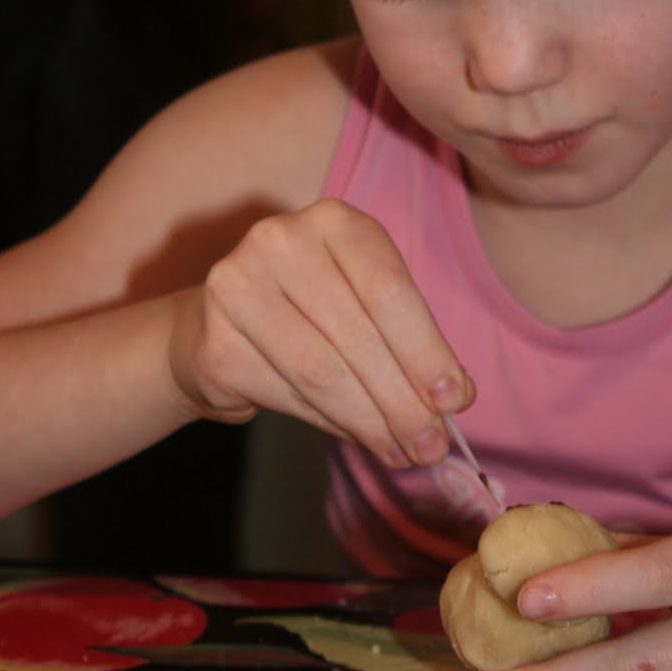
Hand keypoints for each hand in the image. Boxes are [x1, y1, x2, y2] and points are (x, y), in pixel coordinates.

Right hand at [168, 198, 472, 466]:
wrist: (217, 323)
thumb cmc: (312, 309)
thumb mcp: (365, 302)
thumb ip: (407, 340)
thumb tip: (453, 399)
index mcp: (333, 220)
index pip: (388, 290)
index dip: (425, 349)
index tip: (456, 400)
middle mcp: (279, 242)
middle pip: (357, 335)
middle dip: (402, 399)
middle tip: (432, 445)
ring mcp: (237, 288)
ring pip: (321, 372)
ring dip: (371, 421)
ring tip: (404, 450)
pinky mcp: (215, 342)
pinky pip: (286, 395)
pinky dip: (331, 424)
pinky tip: (358, 437)